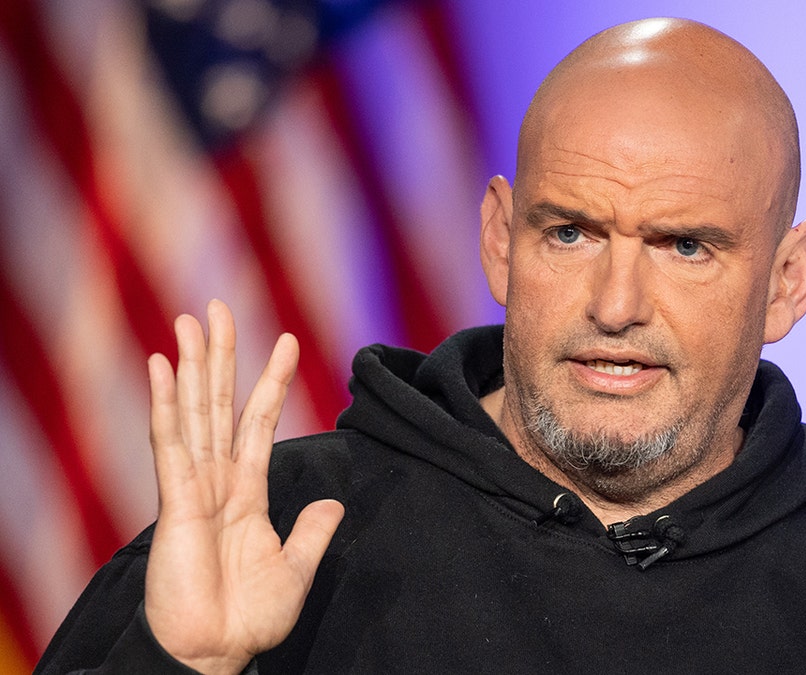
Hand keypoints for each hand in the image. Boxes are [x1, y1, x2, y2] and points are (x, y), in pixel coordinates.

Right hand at [144, 300, 343, 673]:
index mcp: (246, 492)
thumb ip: (312, 532)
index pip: (258, 422)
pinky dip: (166, 405)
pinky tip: (163, 368)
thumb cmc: (247, 617)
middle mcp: (217, 481)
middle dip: (221, 356)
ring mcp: (193, 488)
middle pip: (220, 404)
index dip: (270, 381)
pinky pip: (171, 445)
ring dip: (193, 365)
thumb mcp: (295, 568)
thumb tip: (332, 503)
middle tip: (217, 307)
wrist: (216, 653)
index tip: (286, 340)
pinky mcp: (176, 504)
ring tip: (191, 320)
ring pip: (194, 412)